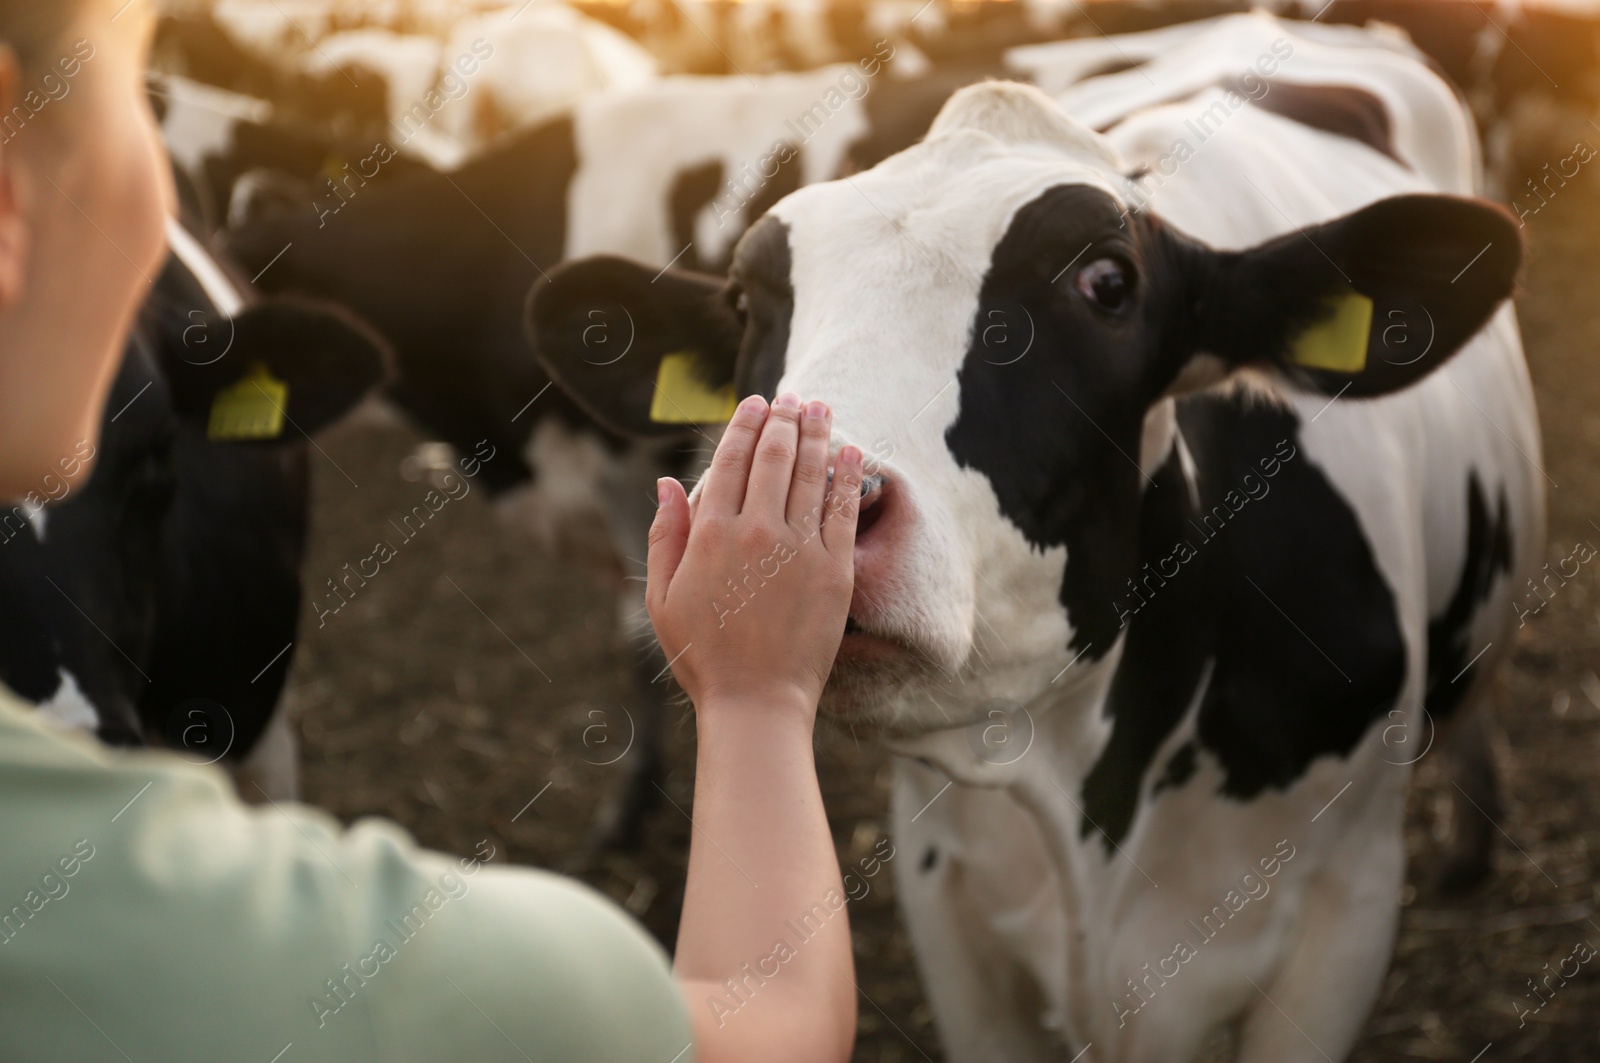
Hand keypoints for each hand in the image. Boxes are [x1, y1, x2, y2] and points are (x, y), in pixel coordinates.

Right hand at [647, 392, 861, 713]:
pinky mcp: (835, 571)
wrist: (756, 702)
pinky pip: (842, 510)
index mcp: (711, 534)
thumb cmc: (703, 655)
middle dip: (784, 419)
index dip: (746, 425)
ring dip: (817, 434)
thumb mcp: (663, 597)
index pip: (732, 461)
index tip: (757, 403)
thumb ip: (666, 535)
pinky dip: (848, 475)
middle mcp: (756, 532)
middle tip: (792, 398)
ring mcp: (799, 549)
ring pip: (811, 474)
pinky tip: (851, 451)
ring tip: (821, 409)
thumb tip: (669, 483)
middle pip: (775, 457)